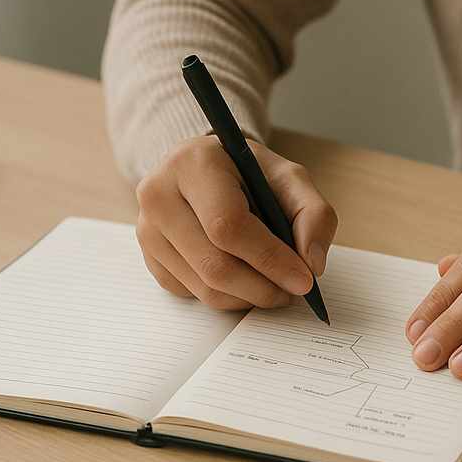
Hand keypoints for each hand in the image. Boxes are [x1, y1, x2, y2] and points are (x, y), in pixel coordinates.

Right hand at [136, 135, 337, 308]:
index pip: (228, 225)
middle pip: (214, 265)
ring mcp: (148, 230)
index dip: (269, 258)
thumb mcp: (288, 178)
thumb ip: (313, 214)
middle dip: (263, 287)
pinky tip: (245, 277)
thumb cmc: (247, 174)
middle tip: (293, 291)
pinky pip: (194, 295)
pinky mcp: (150, 259)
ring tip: (274, 285)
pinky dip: (229, 297)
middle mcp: (158, 196)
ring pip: (205, 288)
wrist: (205, 172)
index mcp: (192, 164)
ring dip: (249, 297)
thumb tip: (312, 265)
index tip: (303, 279)